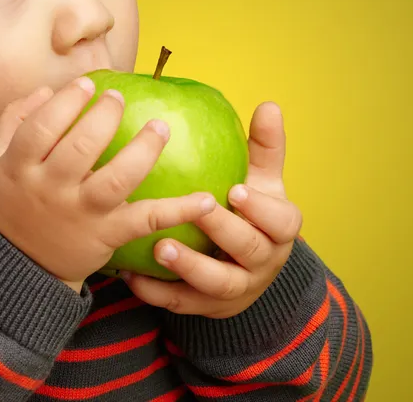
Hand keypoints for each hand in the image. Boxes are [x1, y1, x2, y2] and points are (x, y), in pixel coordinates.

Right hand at [0, 78, 216, 292]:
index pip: (43, 127)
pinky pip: (145, 219)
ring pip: (117, 178)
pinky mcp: (108, 235)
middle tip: (119, 98)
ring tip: (160, 126)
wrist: (19, 266)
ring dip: (143, 150)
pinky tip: (207, 199)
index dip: (67, 100)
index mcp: (19, 168)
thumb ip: (14, 122)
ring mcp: (81, 213)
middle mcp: (50, 190)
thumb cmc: (12, 204)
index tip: (89, 84)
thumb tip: (47, 90)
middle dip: (106, 116)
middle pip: (82, 146)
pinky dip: (178, 210)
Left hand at [121, 101, 302, 317]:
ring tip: (159, 248)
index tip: (235, 189)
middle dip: (223, 232)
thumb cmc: (249, 210)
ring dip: (189, 267)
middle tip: (195, 211)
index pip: (282, 222)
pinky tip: (130, 274)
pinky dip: (157, 292)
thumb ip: (263, 147)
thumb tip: (269, 104)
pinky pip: (182, 303)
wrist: (244, 265)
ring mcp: (235, 289)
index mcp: (278, 230)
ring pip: (218, 284)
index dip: (262, 209)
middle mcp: (262, 263)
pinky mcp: (207, 307)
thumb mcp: (261, 181)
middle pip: (249, 251)